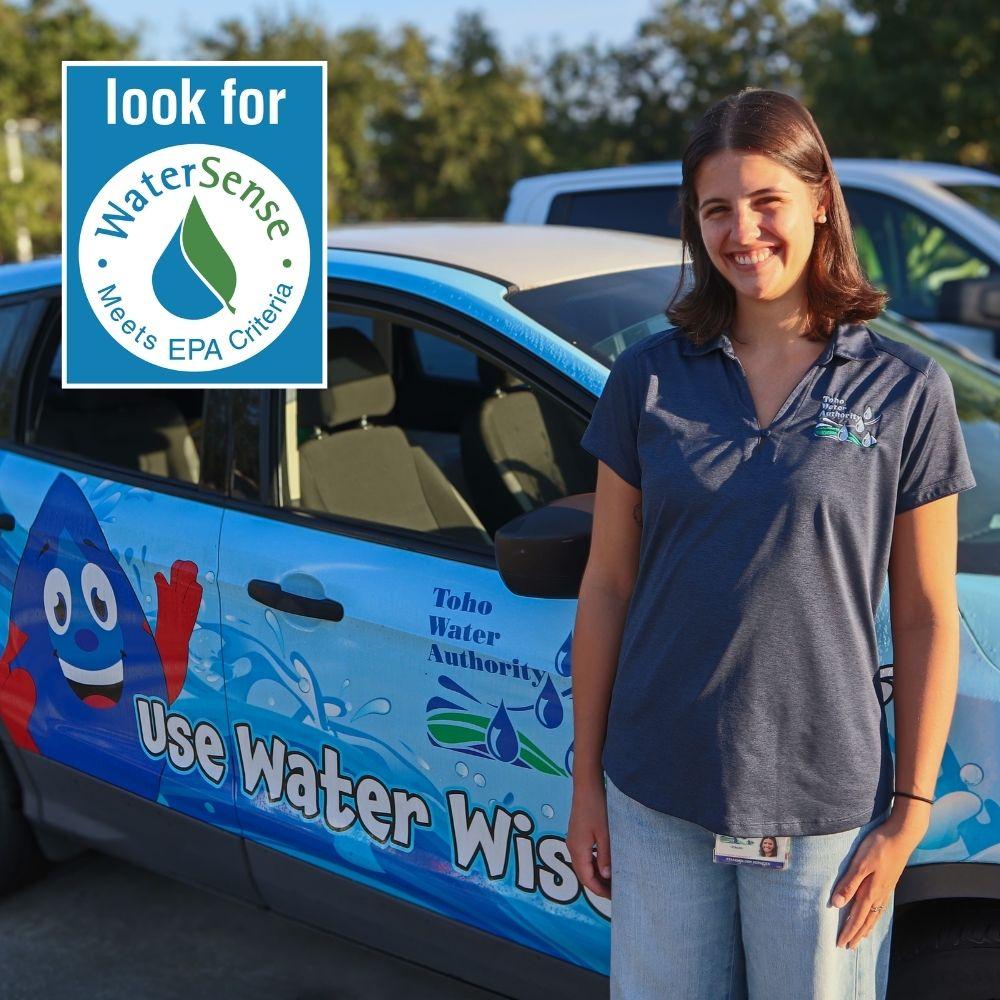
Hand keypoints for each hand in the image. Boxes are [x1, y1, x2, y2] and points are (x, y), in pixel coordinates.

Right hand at [567, 780, 611, 899]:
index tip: (615, 898)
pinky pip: (584, 855)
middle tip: (616, 892)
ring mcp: (574, 840)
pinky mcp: (577, 833)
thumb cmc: (596, 807)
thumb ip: (605, 856)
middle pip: (583, 874)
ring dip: (597, 875)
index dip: (600, 891)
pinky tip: (606, 862)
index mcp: (578, 850)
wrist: (586, 785)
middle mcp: (573, 847)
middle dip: (598, 885)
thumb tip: (607, 876)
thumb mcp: (605, 834)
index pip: (587, 880)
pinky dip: (594, 864)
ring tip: (614, 880)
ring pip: (584, 865)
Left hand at [831, 813, 925, 948]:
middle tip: (848, 947)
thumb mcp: (860, 863)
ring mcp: (886, 889)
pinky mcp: (889, 882)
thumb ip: (849, 883)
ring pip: (875, 915)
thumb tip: (837, 904)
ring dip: (866, 928)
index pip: (857, 918)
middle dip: (856, 934)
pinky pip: (880, 907)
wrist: (902, 835)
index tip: (840, 944)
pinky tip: (873, 916)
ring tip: (860, 938)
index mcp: (871, 892)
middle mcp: (880, 894)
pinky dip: (874, 917)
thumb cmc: (879, 846)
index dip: (848, 931)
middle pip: (866, 920)